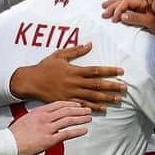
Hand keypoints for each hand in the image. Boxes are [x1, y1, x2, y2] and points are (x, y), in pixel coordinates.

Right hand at [10, 44, 125, 111]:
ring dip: (106, 98)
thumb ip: (75, 51)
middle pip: (97, 85)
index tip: (121, 72)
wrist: (30, 81)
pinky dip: (93, 107)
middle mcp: (74, 82)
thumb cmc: (44, 67)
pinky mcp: (66, 101)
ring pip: (92, 96)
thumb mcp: (59, 55)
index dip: (109, 71)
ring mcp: (70, 93)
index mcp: (74, 70)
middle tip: (125, 88)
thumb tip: (89, 45)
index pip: (96, 70)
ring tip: (118, 99)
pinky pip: (81, 105)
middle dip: (112, 86)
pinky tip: (103, 109)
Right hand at [10, 101, 90, 154]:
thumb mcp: (26, 119)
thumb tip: (43, 117)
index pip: (59, 104)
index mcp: (39, 111)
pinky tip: (84, 130)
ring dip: (81, 119)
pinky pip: (67, 134)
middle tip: (87, 110)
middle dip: (79, 110)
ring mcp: (47, 128)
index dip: (70, 104)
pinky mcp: (49, 140)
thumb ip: (37, 116)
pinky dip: (77, 131)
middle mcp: (45, 118)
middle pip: (66, 110)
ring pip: (69, 120)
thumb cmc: (14, 134)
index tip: (77, 104)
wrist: (8, 143)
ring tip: (88, 118)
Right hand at [101, 0, 154, 37]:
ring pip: (126, 6)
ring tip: (106, 9)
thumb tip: (122, 16)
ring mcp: (143, 9)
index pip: (127, 2)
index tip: (114, 18)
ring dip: (116, 7)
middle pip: (125, 2)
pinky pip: (129, 11)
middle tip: (103, 11)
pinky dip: (121, 12)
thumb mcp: (151, 22)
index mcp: (144, 2)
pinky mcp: (143, 15)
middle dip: (113, 6)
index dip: (119, 9)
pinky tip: (117, 14)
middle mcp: (143, 4)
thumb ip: (136, 18)